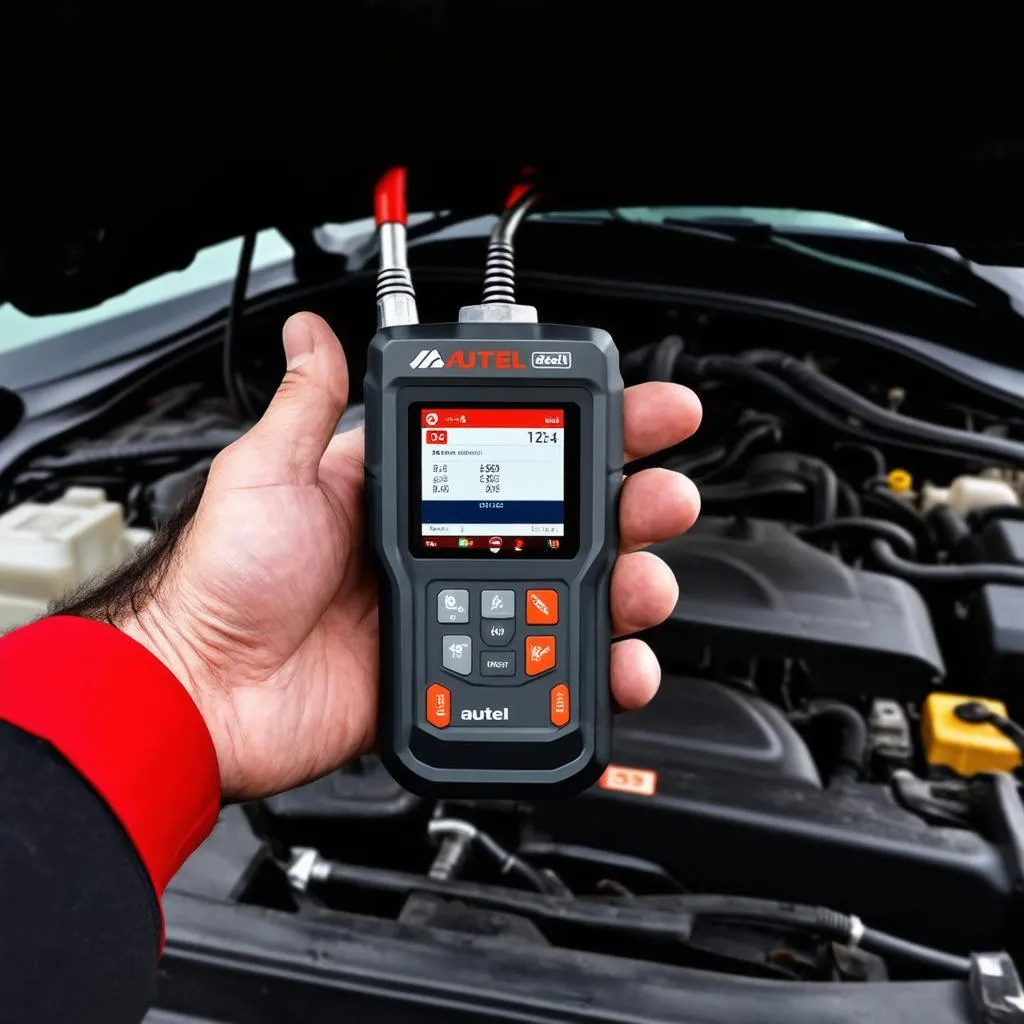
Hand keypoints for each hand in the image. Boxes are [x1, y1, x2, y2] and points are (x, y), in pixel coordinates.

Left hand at [116, 313, 701, 797]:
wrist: (208, 691)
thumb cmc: (226, 582)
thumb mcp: (267, 474)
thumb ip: (306, 407)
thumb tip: (312, 331)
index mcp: (410, 495)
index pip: (514, 450)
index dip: (582, 429)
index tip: (640, 413)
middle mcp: (446, 549)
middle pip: (563, 523)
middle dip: (630, 505)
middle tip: (665, 497)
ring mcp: (460, 612)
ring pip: (569, 595)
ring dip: (626, 585)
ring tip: (644, 584)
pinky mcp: (462, 673)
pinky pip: (546, 672)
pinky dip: (594, 670)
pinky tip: (616, 664)